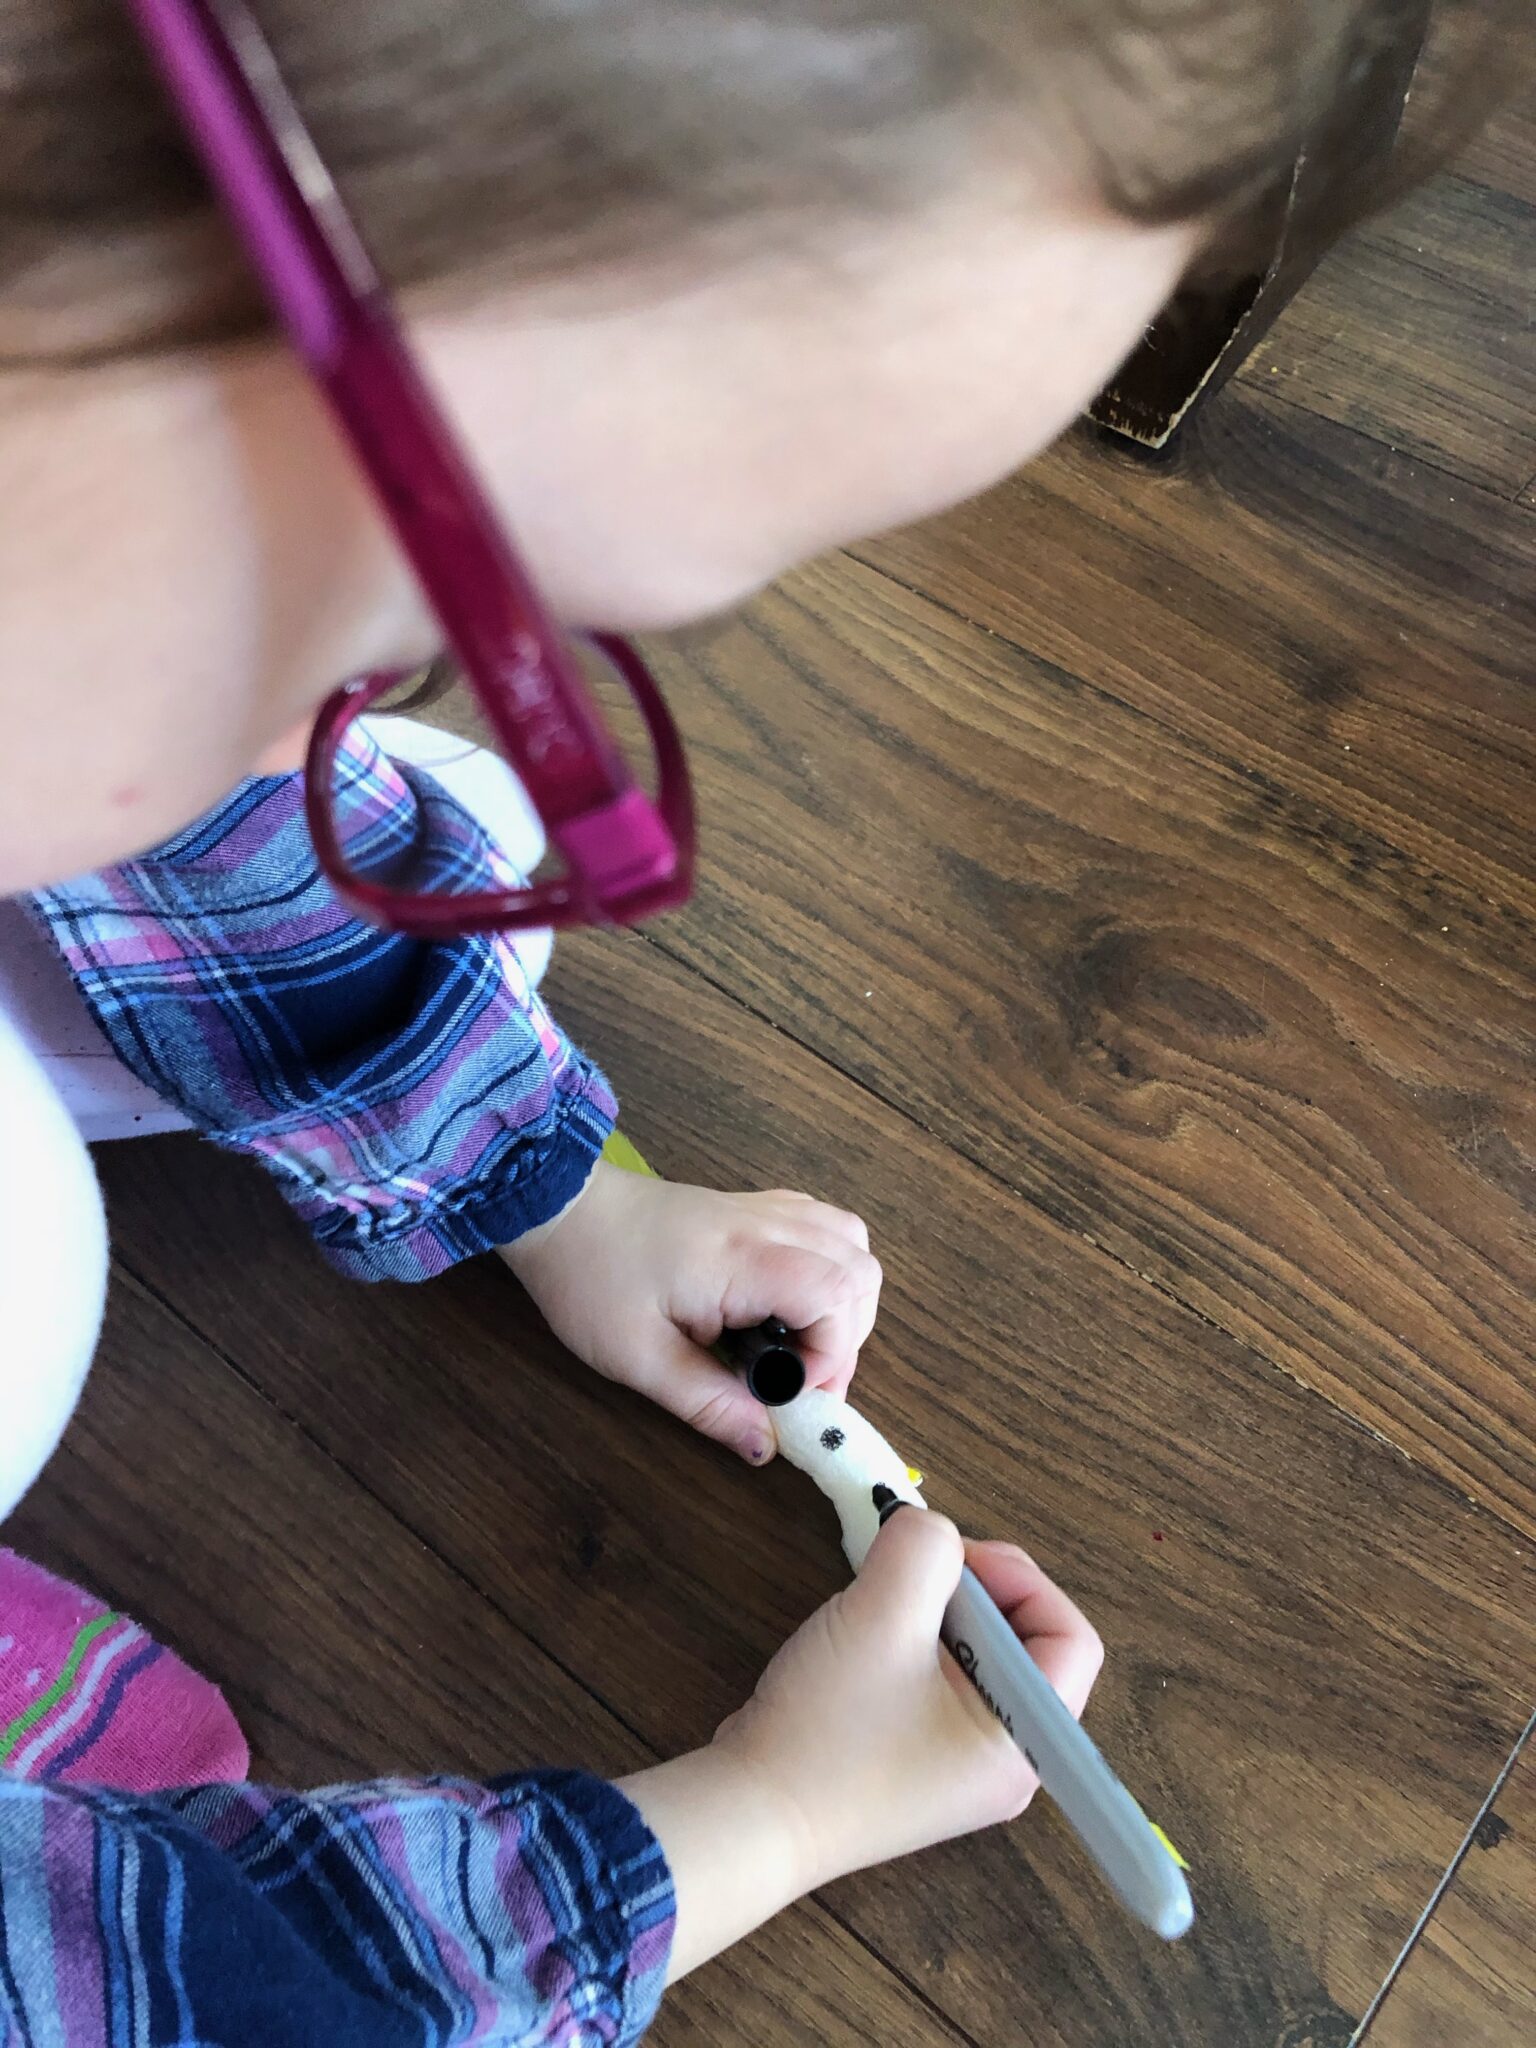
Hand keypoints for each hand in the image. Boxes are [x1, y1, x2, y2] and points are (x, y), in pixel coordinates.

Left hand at [501, 1162, 880, 1462]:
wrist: (557, 1209)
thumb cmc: (590, 1279)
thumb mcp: (639, 1358)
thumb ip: (709, 1405)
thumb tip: (768, 1447)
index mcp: (744, 1259)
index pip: (838, 1298)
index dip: (832, 1358)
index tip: (787, 1394)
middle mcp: (769, 1224)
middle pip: (861, 1273)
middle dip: (846, 1338)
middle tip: (792, 1379)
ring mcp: (766, 1209)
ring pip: (853, 1246)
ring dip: (844, 1303)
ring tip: (795, 1345)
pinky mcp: (757, 1207)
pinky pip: (825, 1228)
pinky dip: (827, 1269)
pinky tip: (786, 1303)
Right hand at [714, 1509, 1102, 1890]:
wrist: (748, 1817)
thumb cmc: (828, 1729)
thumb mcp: (881, 1615)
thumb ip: (923, 1549)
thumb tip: (931, 1532)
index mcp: (1025, 1742)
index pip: (1073, 1639)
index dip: (1021, 1580)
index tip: (953, 1561)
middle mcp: (1006, 1763)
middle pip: (1025, 1643)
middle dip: (973, 1592)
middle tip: (910, 1575)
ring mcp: (957, 1768)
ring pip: (978, 1658)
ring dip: (934, 1614)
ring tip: (878, 1611)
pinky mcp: (915, 1763)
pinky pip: (940, 1684)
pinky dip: (911, 1645)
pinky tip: (862, 1643)